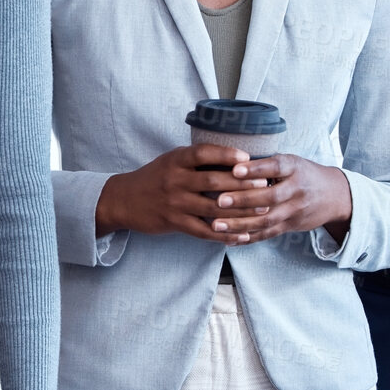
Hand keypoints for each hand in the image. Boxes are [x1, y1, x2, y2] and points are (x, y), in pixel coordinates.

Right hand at [95, 145, 270, 244]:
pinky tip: (241, 236)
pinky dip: (225, 235)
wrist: (123, 200)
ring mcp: (175, 203)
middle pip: (214, 182)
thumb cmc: (155, 178)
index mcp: (176, 160)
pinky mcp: (174, 222)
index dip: (226, 155)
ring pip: (213, 208)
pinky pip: (204, 231)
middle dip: (243, 185)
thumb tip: (235, 158)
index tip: (248, 158)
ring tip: (262, 211)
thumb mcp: (172, 161)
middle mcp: (175, 180)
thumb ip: (197, 159)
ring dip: (240, 211)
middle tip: (266, 185)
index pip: (203, 153)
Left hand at [206, 154, 352, 241]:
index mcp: (295, 168)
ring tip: (216, 224)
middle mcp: (296, 189)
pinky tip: (228, 239)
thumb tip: (228, 162)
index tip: (234, 170)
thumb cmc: (303, 174)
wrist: (335, 195)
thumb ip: (266, 164)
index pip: (275, 167)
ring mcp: (295, 210)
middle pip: (270, 197)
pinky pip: (268, 234)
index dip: (255, 169)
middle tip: (219, 201)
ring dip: (240, 224)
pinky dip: (248, 238)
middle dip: (243, 200)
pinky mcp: (291, 226)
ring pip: (267, 220)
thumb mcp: (291, 161)